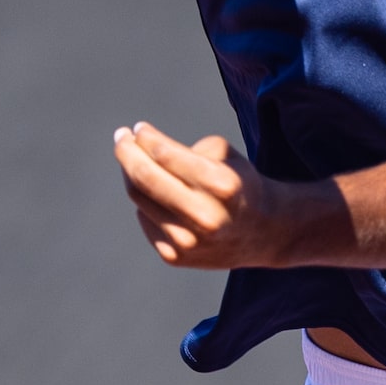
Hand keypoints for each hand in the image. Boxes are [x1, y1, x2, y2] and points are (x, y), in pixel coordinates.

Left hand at [113, 123, 291, 267]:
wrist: (263, 233)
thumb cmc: (240, 185)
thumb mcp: (226, 157)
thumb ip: (186, 151)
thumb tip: (140, 151)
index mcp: (221, 185)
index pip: (165, 154)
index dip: (145, 138)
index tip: (137, 128)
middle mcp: (204, 216)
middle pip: (145, 177)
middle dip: (126, 151)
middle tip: (121, 137)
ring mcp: (188, 241)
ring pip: (139, 198)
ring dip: (131, 174)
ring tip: (135, 160)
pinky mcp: (175, 256)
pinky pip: (145, 218)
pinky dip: (147, 201)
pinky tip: (158, 194)